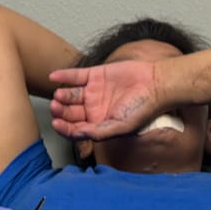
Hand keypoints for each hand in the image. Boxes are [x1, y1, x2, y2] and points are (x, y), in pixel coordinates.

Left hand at [46, 59, 164, 140]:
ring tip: (59, 95)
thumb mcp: (122, 127)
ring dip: (62, 95)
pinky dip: (64, 76)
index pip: (75, 129)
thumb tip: (78, 134)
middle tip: (56, 107)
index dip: (64, 128)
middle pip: (70, 112)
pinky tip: (54, 76)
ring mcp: (93, 92)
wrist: (156, 84)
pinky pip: (75, 76)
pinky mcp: (96, 75)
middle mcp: (93, 109)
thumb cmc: (143, 109)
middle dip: (61, 111)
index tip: (57, 124)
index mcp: (98, 124)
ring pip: (71, 95)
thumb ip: (100, 132)